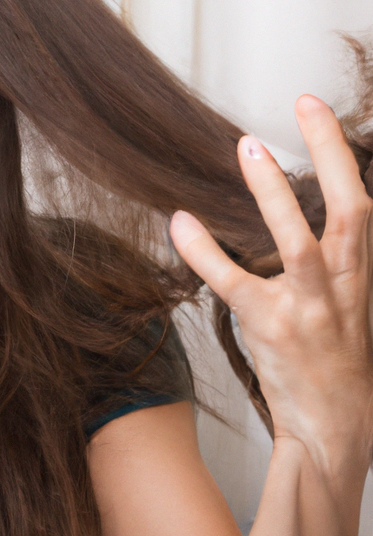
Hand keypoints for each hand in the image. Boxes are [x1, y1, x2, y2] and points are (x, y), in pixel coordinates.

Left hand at [169, 94, 372, 484]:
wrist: (338, 429)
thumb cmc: (335, 363)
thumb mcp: (345, 306)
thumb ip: (327, 262)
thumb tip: (289, 212)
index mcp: (361, 276)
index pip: (363, 205)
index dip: (342, 154)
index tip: (314, 109)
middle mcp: (343, 287)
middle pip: (352, 211)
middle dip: (330, 154)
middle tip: (301, 106)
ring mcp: (308, 309)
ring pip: (298, 242)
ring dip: (274, 195)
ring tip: (247, 149)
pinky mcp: (270, 330)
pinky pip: (232, 283)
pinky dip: (204, 251)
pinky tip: (180, 224)